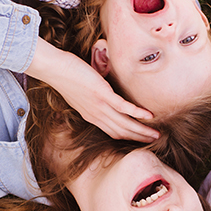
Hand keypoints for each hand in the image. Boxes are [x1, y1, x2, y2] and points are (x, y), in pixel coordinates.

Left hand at [25, 38, 157, 141]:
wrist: (55, 70)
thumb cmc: (66, 77)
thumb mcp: (80, 95)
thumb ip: (91, 100)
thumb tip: (99, 97)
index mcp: (92, 116)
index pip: (113, 132)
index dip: (129, 137)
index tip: (141, 139)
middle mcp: (96, 115)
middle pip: (122, 132)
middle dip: (139, 138)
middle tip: (155, 141)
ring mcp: (100, 106)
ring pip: (124, 123)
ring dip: (142, 130)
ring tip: (156, 134)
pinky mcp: (102, 95)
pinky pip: (123, 107)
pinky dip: (137, 113)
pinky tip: (149, 116)